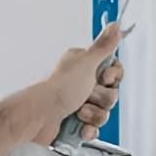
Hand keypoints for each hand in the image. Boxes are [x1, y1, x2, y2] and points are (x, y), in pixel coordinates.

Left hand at [32, 23, 122, 144]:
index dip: (112, 77)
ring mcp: (79, 105)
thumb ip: (103, 46)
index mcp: (84, 67)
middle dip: (101, 98)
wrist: (40, 116)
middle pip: (111, 94)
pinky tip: (79, 127)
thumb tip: (115, 26)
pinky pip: (94, 129)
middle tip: (86, 95)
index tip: (103, 78)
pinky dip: (87, 130)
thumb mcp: (86, 62)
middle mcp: (82, 84)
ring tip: (78, 111)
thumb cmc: (59, 89)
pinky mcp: (75, 124)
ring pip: (104, 113)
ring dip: (93, 114)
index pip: (114, 71)